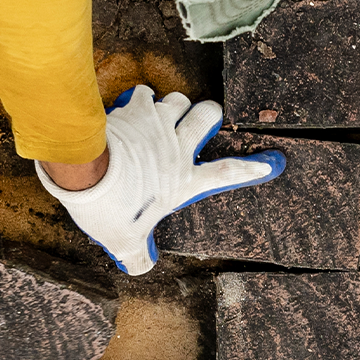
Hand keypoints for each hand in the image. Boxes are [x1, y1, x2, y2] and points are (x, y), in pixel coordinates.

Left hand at [37, 86, 284, 274]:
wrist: (87, 173)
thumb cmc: (111, 209)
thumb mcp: (126, 241)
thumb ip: (136, 254)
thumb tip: (139, 266)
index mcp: (184, 181)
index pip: (226, 173)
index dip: (250, 168)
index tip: (271, 162)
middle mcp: (177, 148)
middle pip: (208, 116)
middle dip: (208, 115)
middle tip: (200, 121)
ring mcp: (158, 124)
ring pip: (179, 100)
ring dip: (173, 106)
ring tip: (161, 116)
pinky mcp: (135, 109)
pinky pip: (145, 93)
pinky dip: (139, 99)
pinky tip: (129, 109)